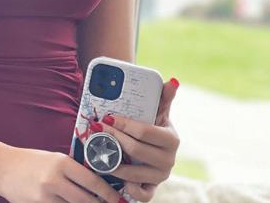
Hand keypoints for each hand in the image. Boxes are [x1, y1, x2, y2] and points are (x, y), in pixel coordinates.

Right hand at [0, 145, 123, 202]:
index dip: (109, 193)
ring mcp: (45, 197)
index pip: (92, 181)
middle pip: (86, 201)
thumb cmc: (31, 161)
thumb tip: (97, 186)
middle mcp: (54, 180)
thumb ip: (73, 171)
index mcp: (62, 163)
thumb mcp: (54, 159)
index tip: (118, 199)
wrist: (2, 167)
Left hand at [99, 78, 179, 201]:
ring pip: (136, 173)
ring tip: (99, 152)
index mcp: (171, 139)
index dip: (124, 124)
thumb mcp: (158, 111)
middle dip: (114, 139)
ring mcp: (161, 176)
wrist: (154, 148)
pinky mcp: (152, 188)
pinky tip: (119, 180)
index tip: (107, 117)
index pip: (144, 131)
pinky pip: (143, 195)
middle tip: (98, 130)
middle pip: (137, 151)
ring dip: (114, 163)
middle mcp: (169, 160)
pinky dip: (131, 190)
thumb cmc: (153, 125)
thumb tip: (172, 80)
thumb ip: (164, 97)